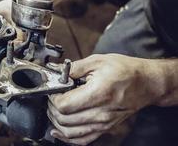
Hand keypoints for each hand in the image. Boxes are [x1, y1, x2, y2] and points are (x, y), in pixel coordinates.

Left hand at [47, 54, 163, 144]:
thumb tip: (58, 73)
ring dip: (56, 122)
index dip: (53, 98)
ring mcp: (104, 123)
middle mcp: (101, 112)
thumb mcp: (98, 61)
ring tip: (53, 110)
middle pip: (65, 119)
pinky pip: (82, 140)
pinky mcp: (105, 128)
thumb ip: (75, 67)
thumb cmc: (125, 71)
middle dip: (52, 108)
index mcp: (99, 93)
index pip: (65, 105)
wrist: (146, 83)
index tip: (53, 91)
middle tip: (52, 98)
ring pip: (70, 132)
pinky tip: (58, 131)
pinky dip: (67, 138)